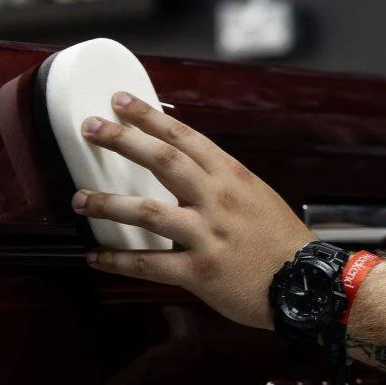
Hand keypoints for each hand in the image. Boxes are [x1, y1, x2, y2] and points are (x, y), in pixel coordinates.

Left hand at [73, 91, 315, 329]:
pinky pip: (149, 265)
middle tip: (91, 128)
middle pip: (161, 161)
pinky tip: (95, 256)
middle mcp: (217, 200)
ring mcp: (207, 235)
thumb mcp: (255, 194)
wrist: (306, 283)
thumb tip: (182, 161)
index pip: (183, 137)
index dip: (148, 116)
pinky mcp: (199, 272)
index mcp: (231, 176)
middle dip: (121, 140)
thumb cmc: (280, 239)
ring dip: (107, 203)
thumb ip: (219, 179)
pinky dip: (117, 260)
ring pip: (147, 212)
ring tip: (79, 199)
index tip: (120, 101)